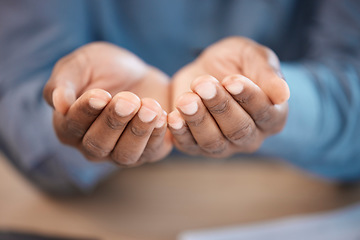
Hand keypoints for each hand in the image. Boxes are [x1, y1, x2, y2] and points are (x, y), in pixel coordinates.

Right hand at [43, 42, 171, 165]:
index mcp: (68, 126)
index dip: (86, 112)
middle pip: (98, 144)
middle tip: (128, 99)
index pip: (72, 126)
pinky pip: (150, 152)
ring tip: (149, 108)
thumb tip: (58, 104)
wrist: (138, 73)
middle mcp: (91, 146)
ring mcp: (119, 153)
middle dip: (114, 121)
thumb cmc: (104, 68)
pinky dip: (156, 135)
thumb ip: (64, 81)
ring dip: (138, 131)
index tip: (101, 95)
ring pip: (124, 154)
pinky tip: (162, 116)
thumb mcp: (81, 64)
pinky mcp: (146, 152)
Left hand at [168, 37, 288, 156]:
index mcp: (272, 116)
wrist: (206, 70)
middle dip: (220, 106)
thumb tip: (283, 94)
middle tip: (203, 84)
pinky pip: (190, 145)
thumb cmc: (236, 62)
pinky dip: (181, 133)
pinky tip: (173, 117)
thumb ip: (267, 72)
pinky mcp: (197, 146)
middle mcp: (250, 136)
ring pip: (213, 141)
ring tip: (186, 99)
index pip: (264, 112)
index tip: (231, 80)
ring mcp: (224, 145)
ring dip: (198, 119)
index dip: (247, 97)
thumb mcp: (252, 56)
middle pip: (238, 129)